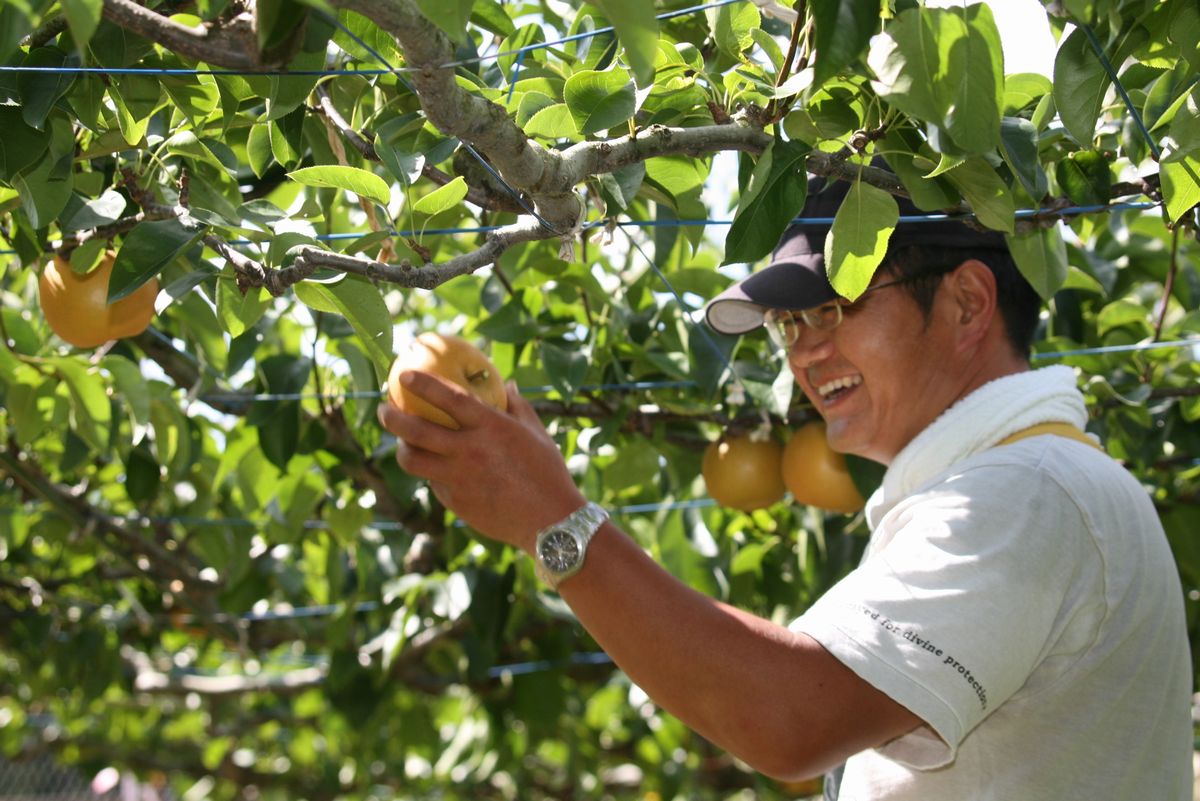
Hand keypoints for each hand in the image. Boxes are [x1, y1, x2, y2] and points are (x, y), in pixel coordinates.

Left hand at [376, 370, 586, 550]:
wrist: (549, 521)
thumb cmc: (548, 472)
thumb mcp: (536, 433)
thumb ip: (517, 405)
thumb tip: (506, 384)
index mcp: (490, 428)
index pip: (448, 398)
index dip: (423, 384)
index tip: (404, 376)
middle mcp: (469, 451)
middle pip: (415, 430)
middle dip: (392, 417)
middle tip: (384, 410)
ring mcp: (459, 479)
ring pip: (413, 461)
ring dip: (401, 448)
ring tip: (402, 442)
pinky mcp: (455, 502)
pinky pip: (434, 483)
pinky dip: (431, 473)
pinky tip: (436, 469)